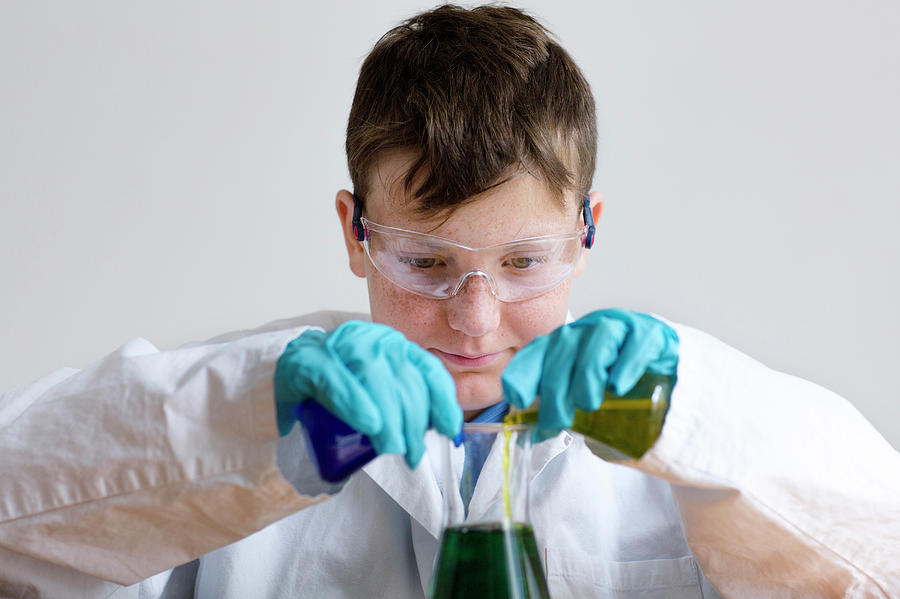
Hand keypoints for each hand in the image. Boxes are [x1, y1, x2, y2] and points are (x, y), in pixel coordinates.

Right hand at [274, 320, 461, 467]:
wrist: (288, 379)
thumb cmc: (340, 392)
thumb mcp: (381, 393)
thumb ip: (407, 402)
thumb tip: (445, 429)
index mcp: (394, 345)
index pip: (428, 371)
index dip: (444, 404)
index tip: (450, 433)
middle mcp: (370, 338)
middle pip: (404, 380)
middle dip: (414, 423)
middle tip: (412, 454)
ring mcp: (337, 345)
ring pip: (375, 379)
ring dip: (389, 419)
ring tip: (392, 447)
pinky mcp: (307, 360)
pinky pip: (336, 380)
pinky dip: (356, 402)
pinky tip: (370, 423)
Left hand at [501, 308, 677, 438]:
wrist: (673, 378)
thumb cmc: (621, 389)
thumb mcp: (586, 399)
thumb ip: (562, 411)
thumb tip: (532, 433)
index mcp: (565, 344)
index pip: (534, 352)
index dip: (522, 374)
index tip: (519, 402)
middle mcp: (588, 330)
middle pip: (562, 350)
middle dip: (555, 389)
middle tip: (559, 421)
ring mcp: (620, 328)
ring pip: (596, 341)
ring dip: (586, 375)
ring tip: (589, 403)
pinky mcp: (652, 333)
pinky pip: (636, 342)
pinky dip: (625, 365)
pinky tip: (619, 387)